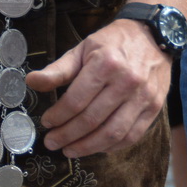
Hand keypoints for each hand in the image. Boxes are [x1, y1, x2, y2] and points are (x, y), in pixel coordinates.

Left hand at [25, 19, 169, 157]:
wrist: (154, 36)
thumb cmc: (113, 43)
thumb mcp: (83, 49)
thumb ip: (58, 70)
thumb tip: (32, 81)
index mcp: (106, 63)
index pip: (76, 101)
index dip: (58, 116)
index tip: (47, 123)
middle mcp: (127, 81)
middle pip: (92, 120)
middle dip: (67, 136)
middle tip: (53, 142)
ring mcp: (143, 97)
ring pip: (112, 134)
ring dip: (87, 147)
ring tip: (70, 150)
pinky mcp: (154, 108)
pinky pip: (131, 136)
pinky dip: (111, 146)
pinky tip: (96, 147)